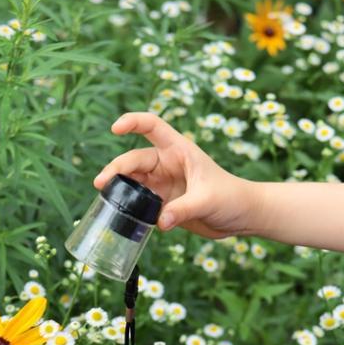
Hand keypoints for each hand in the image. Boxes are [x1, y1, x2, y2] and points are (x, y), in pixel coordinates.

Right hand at [94, 113, 257, 237]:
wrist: (242, 217)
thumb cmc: (231, 197)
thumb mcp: (208, 199)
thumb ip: (183, 209)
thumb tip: (159, 222)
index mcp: (179, 150)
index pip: (153, 126)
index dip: (134, 122)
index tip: (116, 128)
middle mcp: (167, 164)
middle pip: (135, 160)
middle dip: (117, 169)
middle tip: (101, 183)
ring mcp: (162, 184)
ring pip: (133, 182)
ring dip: (117, 188)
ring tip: (103, 197)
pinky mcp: (162, 204)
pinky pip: (139, 203)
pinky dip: (128, 207)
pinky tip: (117, 214)